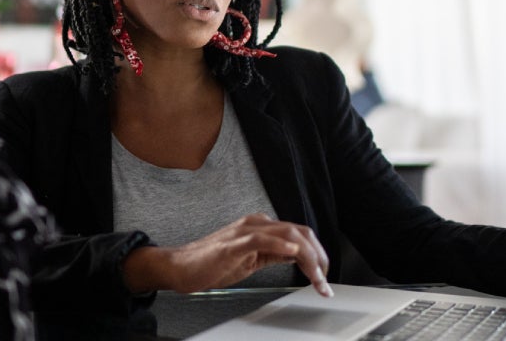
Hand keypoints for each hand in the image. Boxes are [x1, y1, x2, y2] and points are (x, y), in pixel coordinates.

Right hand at [122, 213, 332, 296]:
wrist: (180, 267)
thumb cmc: (210, 264)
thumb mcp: (250, 260)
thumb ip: (272, 254)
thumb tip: (295, 254)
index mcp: (261, 228)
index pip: (299, 235)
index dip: (317, 254)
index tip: (324, 277)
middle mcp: (256, 224)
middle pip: (299, 232)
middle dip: (318, 257)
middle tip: (325, 281)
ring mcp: (245, 231)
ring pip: (287, 234)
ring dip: (308, 257)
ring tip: (317, 277)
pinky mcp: (233, 243)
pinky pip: (261, 238)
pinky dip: (281, 244)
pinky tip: (293, 252)